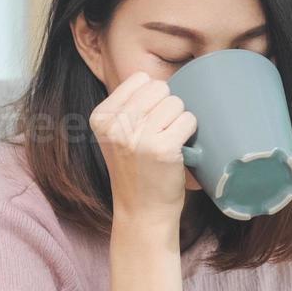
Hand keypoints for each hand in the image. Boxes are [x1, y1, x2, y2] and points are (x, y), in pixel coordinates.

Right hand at [90, 72, 196, 228]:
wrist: (142, 212)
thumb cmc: (136, 170)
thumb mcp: (117, 135)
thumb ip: (129, 106)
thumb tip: (159, 78)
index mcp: (101, 116)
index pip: (140, 79)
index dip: (152, 97)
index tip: (147, 122)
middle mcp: (115, 124)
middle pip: (160, 87)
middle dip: (167, 107)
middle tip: (160, 134)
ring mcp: (138, 136)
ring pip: (176, 102)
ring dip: (179, 120)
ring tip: (168, 143)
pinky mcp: (162, 148)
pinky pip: (189, 119)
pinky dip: (190, 132)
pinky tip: (179, 150)